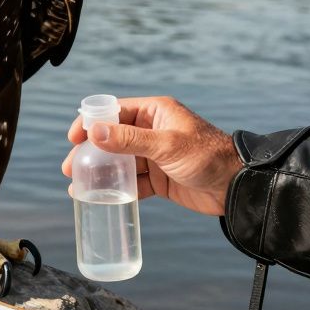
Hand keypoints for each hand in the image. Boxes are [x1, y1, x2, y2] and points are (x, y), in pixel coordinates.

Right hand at [64, 96, 239, 215]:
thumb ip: (129, 139)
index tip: (73, 137)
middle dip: (90, 152)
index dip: (91, 122)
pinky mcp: (160, 179)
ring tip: (79, 187)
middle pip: (112, 138)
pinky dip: (117, 190)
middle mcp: (153, 131)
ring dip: (100, 173)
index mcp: (155, 112)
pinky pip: (133, 182)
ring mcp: (155, 156)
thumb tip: (94, 132)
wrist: (238, 187)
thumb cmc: (208, 156)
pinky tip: (101, 198)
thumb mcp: (166, 145)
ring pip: (120, 162)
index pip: (115, 111)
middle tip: (71, 168)